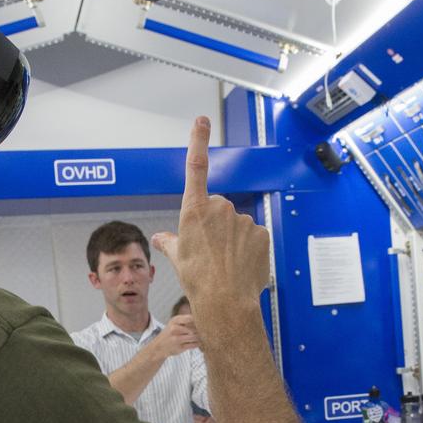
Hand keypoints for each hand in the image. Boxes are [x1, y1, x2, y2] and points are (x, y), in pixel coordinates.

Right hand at [152, 117, 269, 319]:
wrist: (225, 301)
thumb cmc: (198, 280)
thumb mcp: (177, 259)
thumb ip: (170, 242)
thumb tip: (160, 239)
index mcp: (194, 210)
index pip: (195, 167)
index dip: (198, 141)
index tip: (202, 121)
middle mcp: (220, 208)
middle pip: (217, 209)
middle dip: (214, 224)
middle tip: (209, 252)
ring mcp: (243, 220)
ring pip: (236, 225)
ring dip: (231, 239)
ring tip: (225, 263)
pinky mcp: (261, 233)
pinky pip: (253, 237)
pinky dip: (248, 248)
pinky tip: (240, 265)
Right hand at [157, 314, 200, 357]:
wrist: (159, 346)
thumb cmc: (170, 333)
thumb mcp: (174, 323)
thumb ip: (186, 320)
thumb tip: (202, 319)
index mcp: (174, 320)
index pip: (190, 318)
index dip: (198, 321)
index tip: (203, 322)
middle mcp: (174, 329)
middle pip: (194, 328)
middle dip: (200, 330)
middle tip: (204, 331)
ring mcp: (176, 339)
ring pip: (194, 337)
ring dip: (199, 337)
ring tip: (201, 337)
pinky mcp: (179, 348)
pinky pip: (193, 345)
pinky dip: (197, 343)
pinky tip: (197, 342)